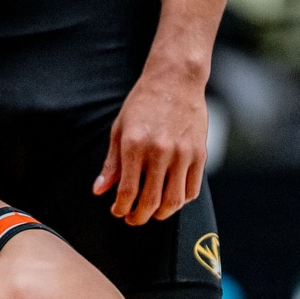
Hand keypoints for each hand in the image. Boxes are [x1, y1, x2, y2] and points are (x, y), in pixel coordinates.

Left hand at [94, 72, 206, 225]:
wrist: (175, 79)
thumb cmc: (142, 103)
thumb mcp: (120, 129)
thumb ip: (111, 163)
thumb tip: (100, 191)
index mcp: (135, 145)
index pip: (127, 192)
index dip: (120, 209)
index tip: (117, 211)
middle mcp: (160, 152)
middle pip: (150, 202)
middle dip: (138, 217)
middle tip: (132, 218)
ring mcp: (183, 154)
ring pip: (173, 201)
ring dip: (160, 214)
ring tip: (152, 213)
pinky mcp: (200, 154)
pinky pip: (191, 190)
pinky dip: (181, 201)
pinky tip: (170, 198)